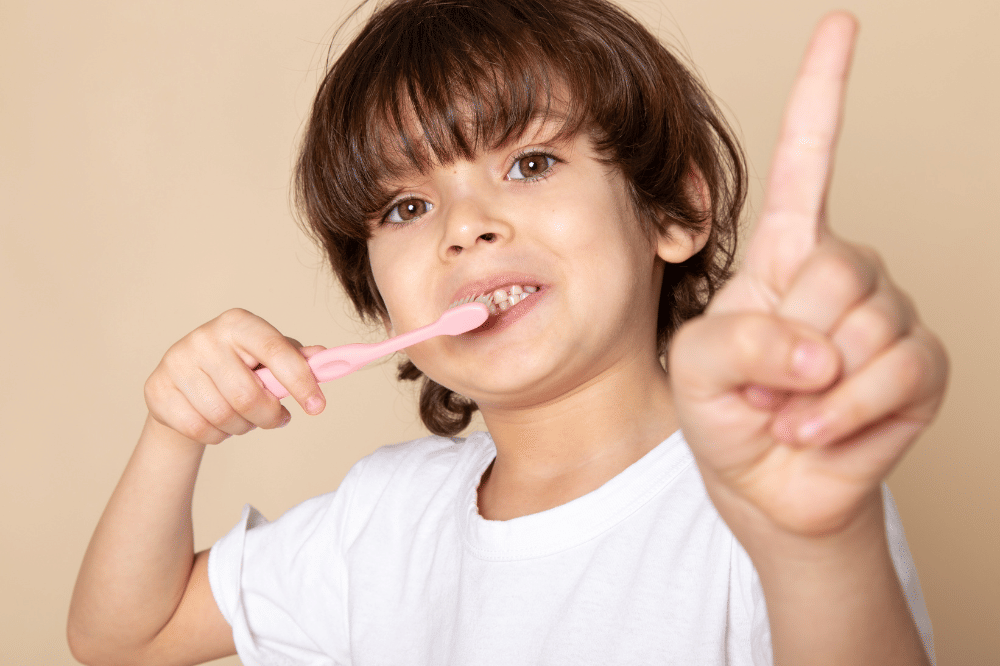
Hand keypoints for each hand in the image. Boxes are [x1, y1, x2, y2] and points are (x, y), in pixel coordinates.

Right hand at [144, 308, 327, 444]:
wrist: (182, 385)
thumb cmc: (235, 368)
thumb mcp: (266, 357)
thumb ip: (294, 358)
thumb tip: (323, 356)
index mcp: (238, 323)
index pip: (275, 350)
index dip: (300, 380)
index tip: (317, 406)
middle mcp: (204, 337)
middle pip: (248, 394)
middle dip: (270, 416)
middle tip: (278, 419)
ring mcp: (177, 362)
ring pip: (224, 416)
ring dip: (244, 426)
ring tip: (246, 418)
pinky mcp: (158, 389)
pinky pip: (199, 428)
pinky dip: (218, 435)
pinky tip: (220, 424)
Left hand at [669, 13, 947, 539]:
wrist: (765, 485)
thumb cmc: (725, 412)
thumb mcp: (697, 367)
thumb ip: (739, 340)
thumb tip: (823, 346)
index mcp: (783, 253)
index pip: (806, 162)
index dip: (821, 96)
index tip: (841, 26)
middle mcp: (841, 271)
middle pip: (832, 268)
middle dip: (786, 339)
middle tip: (765, 380)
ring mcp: (887, 316)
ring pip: (864, 324)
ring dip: (809, 389)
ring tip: (789, 407)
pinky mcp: (920, 366)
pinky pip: (893, 373)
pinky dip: (841, 414)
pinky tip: (816, 428)